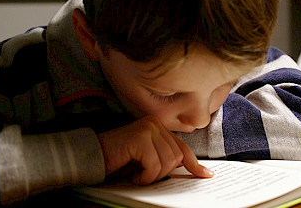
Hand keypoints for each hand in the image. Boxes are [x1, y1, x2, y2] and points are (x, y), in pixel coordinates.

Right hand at [97, 115, 213, 184]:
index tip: (206, 175)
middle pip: (176, 157)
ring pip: (167, 162)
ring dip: (152, 176)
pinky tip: (133, 174)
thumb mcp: (148, 158)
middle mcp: (155, 124)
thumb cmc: (120, 159)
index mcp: (159, 127)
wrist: (93, 156)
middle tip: (145, 175)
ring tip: (138, 174)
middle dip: (163, 173)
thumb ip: (166, 157)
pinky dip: (144, 176)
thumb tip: (191, 169)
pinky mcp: (140, 137)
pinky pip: (154, 165)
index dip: (195, 164)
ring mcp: (148, 128)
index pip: (182, 148)